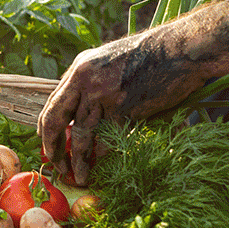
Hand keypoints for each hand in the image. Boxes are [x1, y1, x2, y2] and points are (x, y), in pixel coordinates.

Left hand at [38, 27, 215, 183]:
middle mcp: (84, 80)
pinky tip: (104, 169)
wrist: (180, 49)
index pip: (52, 104)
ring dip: (78, 161)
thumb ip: (91, 82)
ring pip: (80, 136)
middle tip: (55, 166)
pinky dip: (104, 158)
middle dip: (52, 147)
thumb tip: (79, 111)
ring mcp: (102, 94)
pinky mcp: (123, 107)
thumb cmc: (151, 56)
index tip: (50, 146)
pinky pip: (107, 140)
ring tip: (81, 178)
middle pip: (55, 120)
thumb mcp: (109, 62)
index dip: (48, 129)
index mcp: (78, 68)